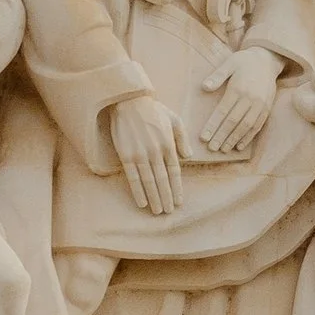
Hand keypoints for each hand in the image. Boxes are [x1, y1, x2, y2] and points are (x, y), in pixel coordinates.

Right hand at [109, 92, 183, 215]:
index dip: (177, 188)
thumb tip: (188, 157)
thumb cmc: (154, 111)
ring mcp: (141, 155)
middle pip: (163, 180)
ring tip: (158, 211)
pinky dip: (138, 191)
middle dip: (166, 197)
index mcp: (169, 144)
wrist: (130, 101)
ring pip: (150, 182)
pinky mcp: (126, 155)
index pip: (175, 172)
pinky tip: (142, 202)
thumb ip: (182, 139)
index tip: (179, 201)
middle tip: (169, 212)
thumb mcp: (175, 120)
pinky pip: (133, 178)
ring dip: (154, 198)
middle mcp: (156, 152)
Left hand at [195, 46, 278, 157]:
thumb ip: (217, 76)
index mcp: (238, 88)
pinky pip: (258, 125)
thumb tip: (204, 87)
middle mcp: (250, 98)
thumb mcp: (229, 63)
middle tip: (211, 148)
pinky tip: (239, 145)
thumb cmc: (244, 61)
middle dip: (222, 136)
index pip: (223, 111)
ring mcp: (260, 104)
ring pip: (246, 126)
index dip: (213, 125)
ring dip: (234, 139)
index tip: (203, 137)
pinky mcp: (267, 108)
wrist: (268, 59)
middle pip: (234, 121)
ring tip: (224, 149)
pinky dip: (249, 137)